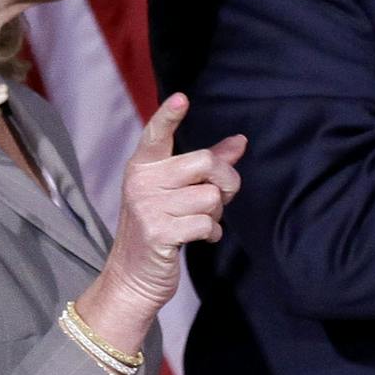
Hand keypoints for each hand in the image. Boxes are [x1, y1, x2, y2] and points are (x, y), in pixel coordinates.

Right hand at [76, 94, 246, 350]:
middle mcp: (141, 181)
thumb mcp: (178, 190)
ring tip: (195, 223)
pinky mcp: (157, 232)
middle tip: (215, 200)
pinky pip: (206, 223)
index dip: (169, 116)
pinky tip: (197, 238)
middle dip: (224, 183)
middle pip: (206, 163)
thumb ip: (208, 164)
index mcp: (144, 165)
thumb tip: (240, 141)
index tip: (182, 98)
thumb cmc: (162, 225)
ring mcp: (147, 206)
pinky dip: (211, 233)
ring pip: (211, 197)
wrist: (133, 276)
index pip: (156, 134)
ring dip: (214, 214)